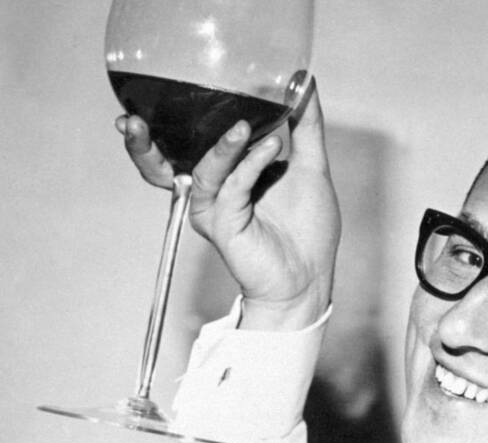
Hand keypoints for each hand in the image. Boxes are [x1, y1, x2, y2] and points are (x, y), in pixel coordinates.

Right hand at [116, 82, 340, 329]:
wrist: (310, 276)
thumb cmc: (309, 227)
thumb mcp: (310, 166)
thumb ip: (305, 126)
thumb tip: (306, 83)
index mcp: (226, 175)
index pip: (192, 141)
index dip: (175, 118)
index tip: (184, 85)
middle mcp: (213, 190)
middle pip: (168, 160)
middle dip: (145, 140)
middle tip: (138, 113)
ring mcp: (215, 208)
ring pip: (206, 169)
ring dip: (224, 145)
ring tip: (245, 126)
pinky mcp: (224, 225)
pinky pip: (232, 188)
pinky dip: (250, 165)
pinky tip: (271, 148)